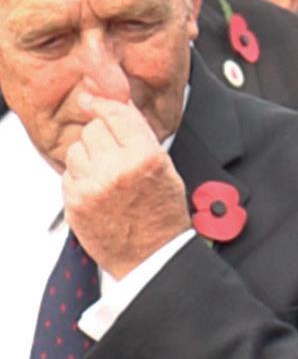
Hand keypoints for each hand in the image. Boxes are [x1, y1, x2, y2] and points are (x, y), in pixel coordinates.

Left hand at [62, 93, 191, 279]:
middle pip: (92, 130)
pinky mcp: (76, 201)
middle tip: (115, 157)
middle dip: (101, 138)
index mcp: (145, 158)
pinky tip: (99, 193)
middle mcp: (117, 169)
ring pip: (76, 150)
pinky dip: (81, 179)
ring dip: (88, 158)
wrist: (153, 257)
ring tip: (107, 178)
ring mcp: (93, 186)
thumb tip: (115, 106)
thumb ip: (141, 136)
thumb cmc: (163, 215)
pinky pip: (68, 174)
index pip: (115, 114)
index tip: (95, 101)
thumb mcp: (166, 170)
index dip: (104, 105)